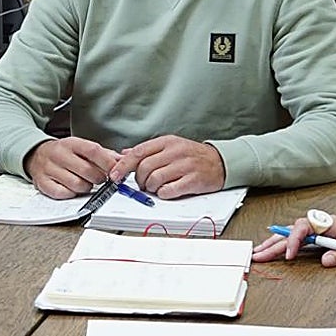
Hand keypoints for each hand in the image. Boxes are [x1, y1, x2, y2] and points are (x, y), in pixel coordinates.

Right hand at [24, 137, 119, 198]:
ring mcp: (49, 169)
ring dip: (86, 188)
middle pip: (87, 171)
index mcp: (71, 143)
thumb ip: (104, 154)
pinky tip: (72, 188)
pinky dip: (72, 194)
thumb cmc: (64, 153)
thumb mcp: (82, 147)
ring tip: (85, 182)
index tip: (115, 171)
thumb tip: (123, 160)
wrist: (37, 155)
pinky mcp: (43, 183)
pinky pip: (64, 194)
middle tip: (100, 179)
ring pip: (77, 185)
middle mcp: (59, 154)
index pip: (94, 151)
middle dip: (99, 179)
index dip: (108, 163)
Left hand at [109, 135, 223, 199]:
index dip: (123, 165)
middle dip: (139, 180)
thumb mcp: (170, 146)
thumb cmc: (193, 156)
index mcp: (167, 142)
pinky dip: (163, 194)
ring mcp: (185, 165)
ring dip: (151, 188)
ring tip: (156, 188)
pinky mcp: (193, 180)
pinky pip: (169, 190)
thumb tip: (124, 154)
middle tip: (143, 185)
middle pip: (145, 168)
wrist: (220, 162)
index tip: (115, 175)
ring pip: (155, 179)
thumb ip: (148, 150)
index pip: (139, 152)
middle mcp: (175, 151)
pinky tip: (167, 191)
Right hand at [252, 213, 335, 266]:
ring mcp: (315, 229)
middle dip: (273, 244)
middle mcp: (318, 224)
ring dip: (273, 242)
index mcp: (329, 223)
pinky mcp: (314, 234)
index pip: (304, 227)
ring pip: (289, 233)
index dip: (293, 240)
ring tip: (259, 252)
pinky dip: (281, 241)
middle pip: (290, 231)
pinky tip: (271, 245)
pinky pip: (294, 236)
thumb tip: (325, 260)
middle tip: (260, 255)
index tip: (288, 255)